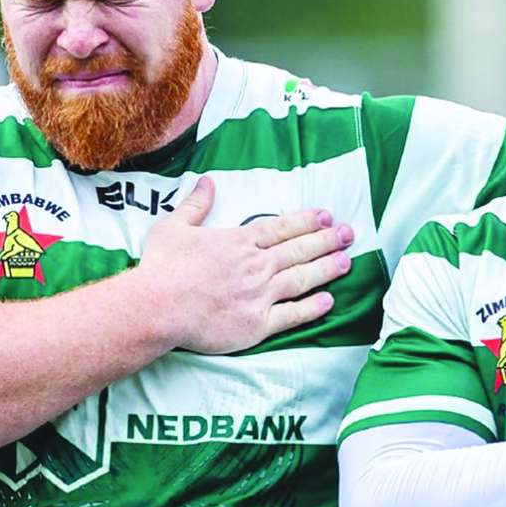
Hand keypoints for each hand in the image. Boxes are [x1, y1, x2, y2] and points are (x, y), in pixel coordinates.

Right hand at [137, 176, 353, 352]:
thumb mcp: (173, 227)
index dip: (306, 221)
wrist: (156, 308)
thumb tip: (207, 181)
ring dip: (326, 269)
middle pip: (298, 250)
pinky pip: (291, 315)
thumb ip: (195, 205)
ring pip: (301, 279)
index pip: (281, 228)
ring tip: (346, 261)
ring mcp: (259, 295)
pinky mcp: (256, 325)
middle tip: (349, 234)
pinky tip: (328, 301)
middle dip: (326, 241)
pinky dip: (312, 308)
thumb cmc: (162, 268)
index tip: (327, 217)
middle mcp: (255, 266)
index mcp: (238, 241)